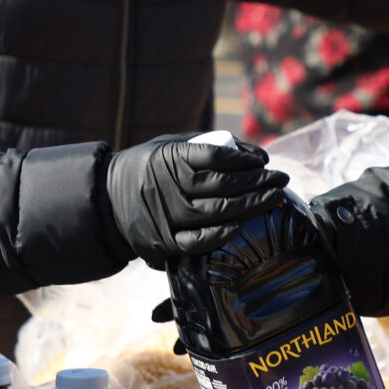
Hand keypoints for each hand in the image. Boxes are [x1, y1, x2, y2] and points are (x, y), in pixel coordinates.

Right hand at [103, 134, 288, 267]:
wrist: (106, 200)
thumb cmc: (149, 169)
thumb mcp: (169, 147)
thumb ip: (207, 147)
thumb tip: (255, 155)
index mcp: (169, 157)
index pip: (215, 155)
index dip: (244, 158)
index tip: (264, 160)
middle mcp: (167, 185)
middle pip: (222, 184)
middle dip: (259, 181)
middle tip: (282, 178)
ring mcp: (165, 215)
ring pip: (215, 212)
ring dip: (250, 205)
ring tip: (275, 198)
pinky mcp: (163, 241)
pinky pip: (197, 241)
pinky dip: (220, 235)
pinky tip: (241, 226)